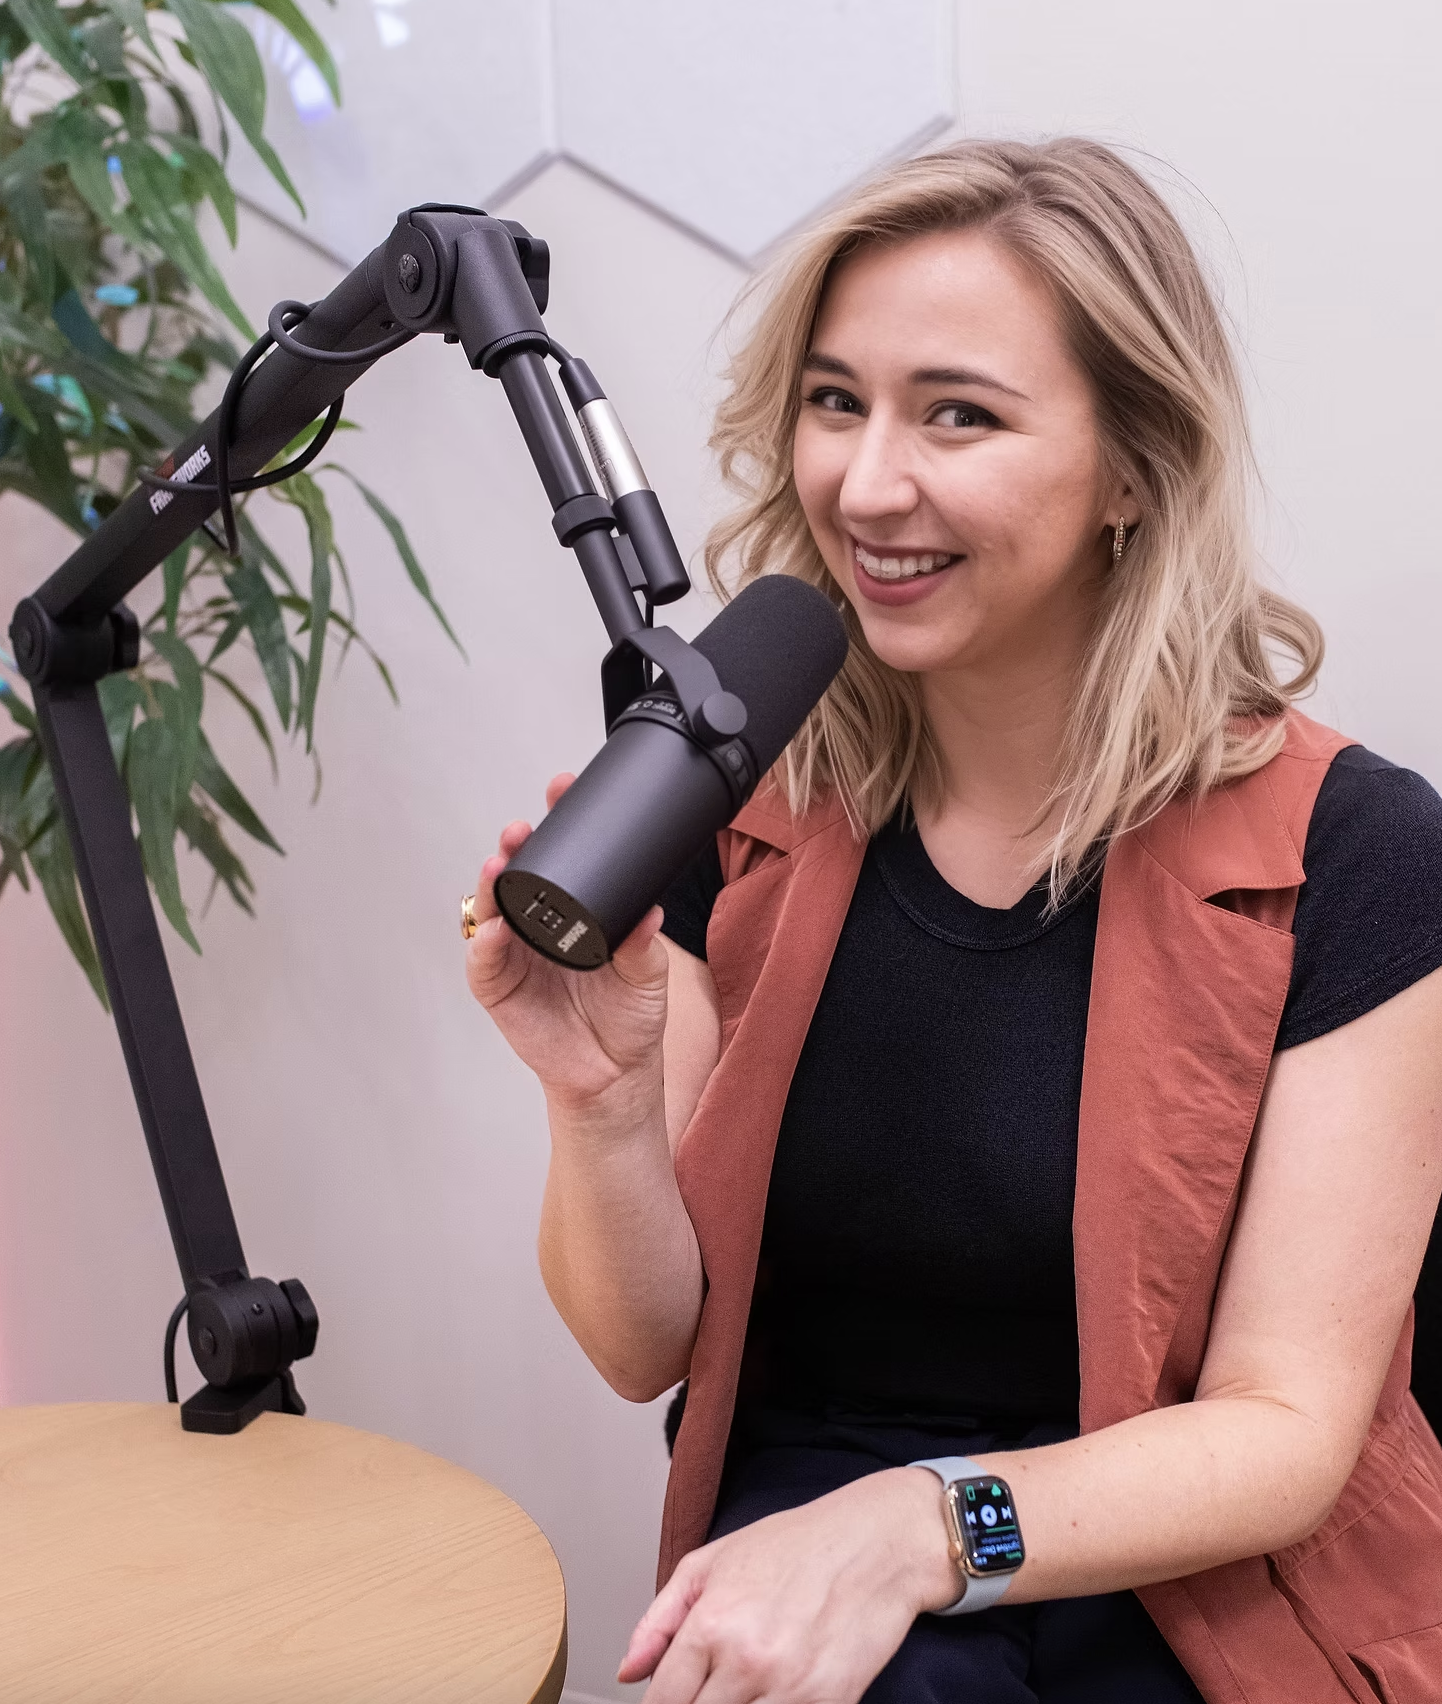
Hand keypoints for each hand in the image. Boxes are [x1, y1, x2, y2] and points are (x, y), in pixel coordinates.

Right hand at [465, 774, 668, 1107]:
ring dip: (491, 884)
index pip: (562, 854)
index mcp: (572, 908)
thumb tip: (650, 911)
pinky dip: (487, 943)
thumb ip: (644, 944)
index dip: (558, 820)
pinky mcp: (498, 987)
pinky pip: (484, 960)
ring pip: (491, 908)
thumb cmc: (629, 1017)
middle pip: (518, 872)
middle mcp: (537, 923)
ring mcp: (514, 953)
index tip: (561, 787)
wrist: (615, 1074)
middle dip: (516, 844)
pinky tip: (497, 928)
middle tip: (522, 826)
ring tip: (500, 863)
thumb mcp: (647, 974)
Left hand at [619, 1467, 958, 1703]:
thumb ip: (660, 1619)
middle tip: (710, 1687)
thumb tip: (628, 1670)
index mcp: (712, 1622)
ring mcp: (790, 1688)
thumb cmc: (797, 1545)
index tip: (670, 1699)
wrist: (876, 1543)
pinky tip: (772, 1692)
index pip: (663, 1701)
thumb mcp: (713, 1561)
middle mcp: (747, 1661)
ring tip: (742, 1688)